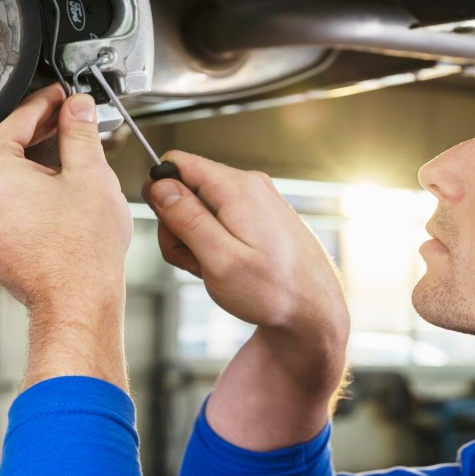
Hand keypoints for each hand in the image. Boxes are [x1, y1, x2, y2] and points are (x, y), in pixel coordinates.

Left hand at [0, 85, 132, 388]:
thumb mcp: (89, 174)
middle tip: (71, 122)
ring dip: (32, 159)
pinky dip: (21, 187)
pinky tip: (53, 185)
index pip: (17, 119)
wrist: (75, 300)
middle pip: (4, 144)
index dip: (47, 103)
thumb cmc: (79, 252)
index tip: (63, 97)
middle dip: (41, 131)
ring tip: (68, 154)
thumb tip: (77, 108)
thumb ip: (79, 130)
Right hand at [144, 152, 348, 448]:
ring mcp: (256, 200)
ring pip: (201, 209)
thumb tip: (159, 185)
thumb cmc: (274, 292)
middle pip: (186, 189)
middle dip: (178, 227)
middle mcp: (248, 185)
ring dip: (196, 241)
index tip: (171, 230)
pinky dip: (214, 245)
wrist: (315, 311)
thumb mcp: (220, 261)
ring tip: (215, 269)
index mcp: (237, 188)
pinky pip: (220, 221)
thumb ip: (187, 219)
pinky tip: (228, 267)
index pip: (176, 164)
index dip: (161, 195)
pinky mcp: (259, 217)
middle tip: (197, 261)